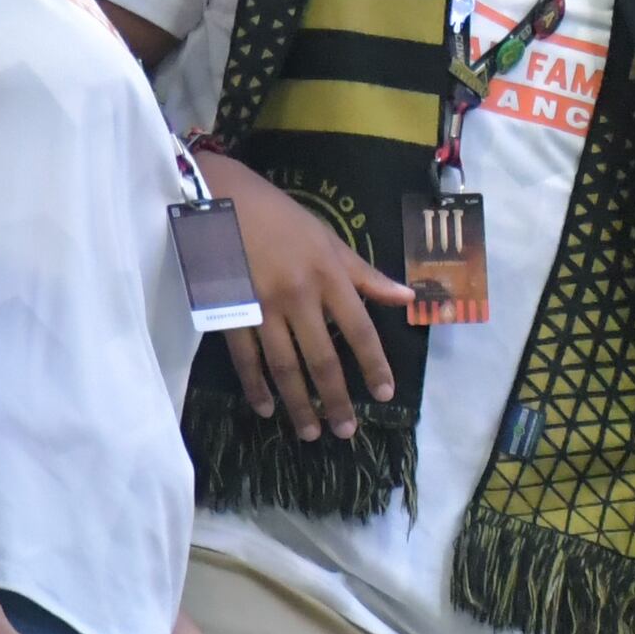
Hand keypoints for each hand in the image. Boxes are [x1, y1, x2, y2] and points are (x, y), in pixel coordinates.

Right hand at [202, 148, 414, 441]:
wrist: (225, 200)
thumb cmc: (284, 220)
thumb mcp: (331, 241)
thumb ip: (366, 276)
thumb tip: (409, 297)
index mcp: (330, 276)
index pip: (360, 329)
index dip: (374, 364)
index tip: (385, 394)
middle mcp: (300, 296)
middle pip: (322, 358)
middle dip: (336, 399)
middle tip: (346, 431)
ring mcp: (262, 307)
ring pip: (285, 367)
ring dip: (299, 403)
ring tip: (311, 433)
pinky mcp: (230, 312)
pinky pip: (246, 358)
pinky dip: (256, 386)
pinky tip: (267, 409)